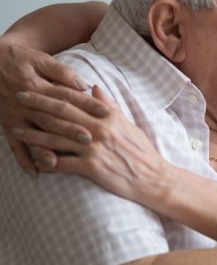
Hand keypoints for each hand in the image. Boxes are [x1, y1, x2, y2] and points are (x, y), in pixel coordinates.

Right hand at [0, 40, 108, 174]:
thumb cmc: (18, 59)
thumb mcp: (39, 59)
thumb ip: (61, 71)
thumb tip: (83, 85)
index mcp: (36, 86)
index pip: (66, 97)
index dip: (86, 104)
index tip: (106, 112)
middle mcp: (25, 105)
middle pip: (51, 119)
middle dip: (70, 130)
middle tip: (90, 139)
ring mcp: (15, 117)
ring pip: (33, 136)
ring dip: (46, 150)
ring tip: (60, 162)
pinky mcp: (7, 126)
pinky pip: (14, 145)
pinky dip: (23, 160)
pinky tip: (36, 173)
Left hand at [11, 86, 168, 203]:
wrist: (152, 177)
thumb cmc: (141, 151)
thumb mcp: (127, 124)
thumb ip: (108, 106)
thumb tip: (94, 88)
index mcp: (107, 117)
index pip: (74, 101)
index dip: (52, 93)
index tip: (34, 87)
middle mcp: (99, 130)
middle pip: (61, 115)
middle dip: (37, 106)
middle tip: (17, 98)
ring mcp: (94, 149)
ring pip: (57, 138)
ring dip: (34, 134)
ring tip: (16, 129)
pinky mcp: (91, 167)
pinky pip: (63, 164)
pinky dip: (46, 162)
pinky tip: (33, 160)